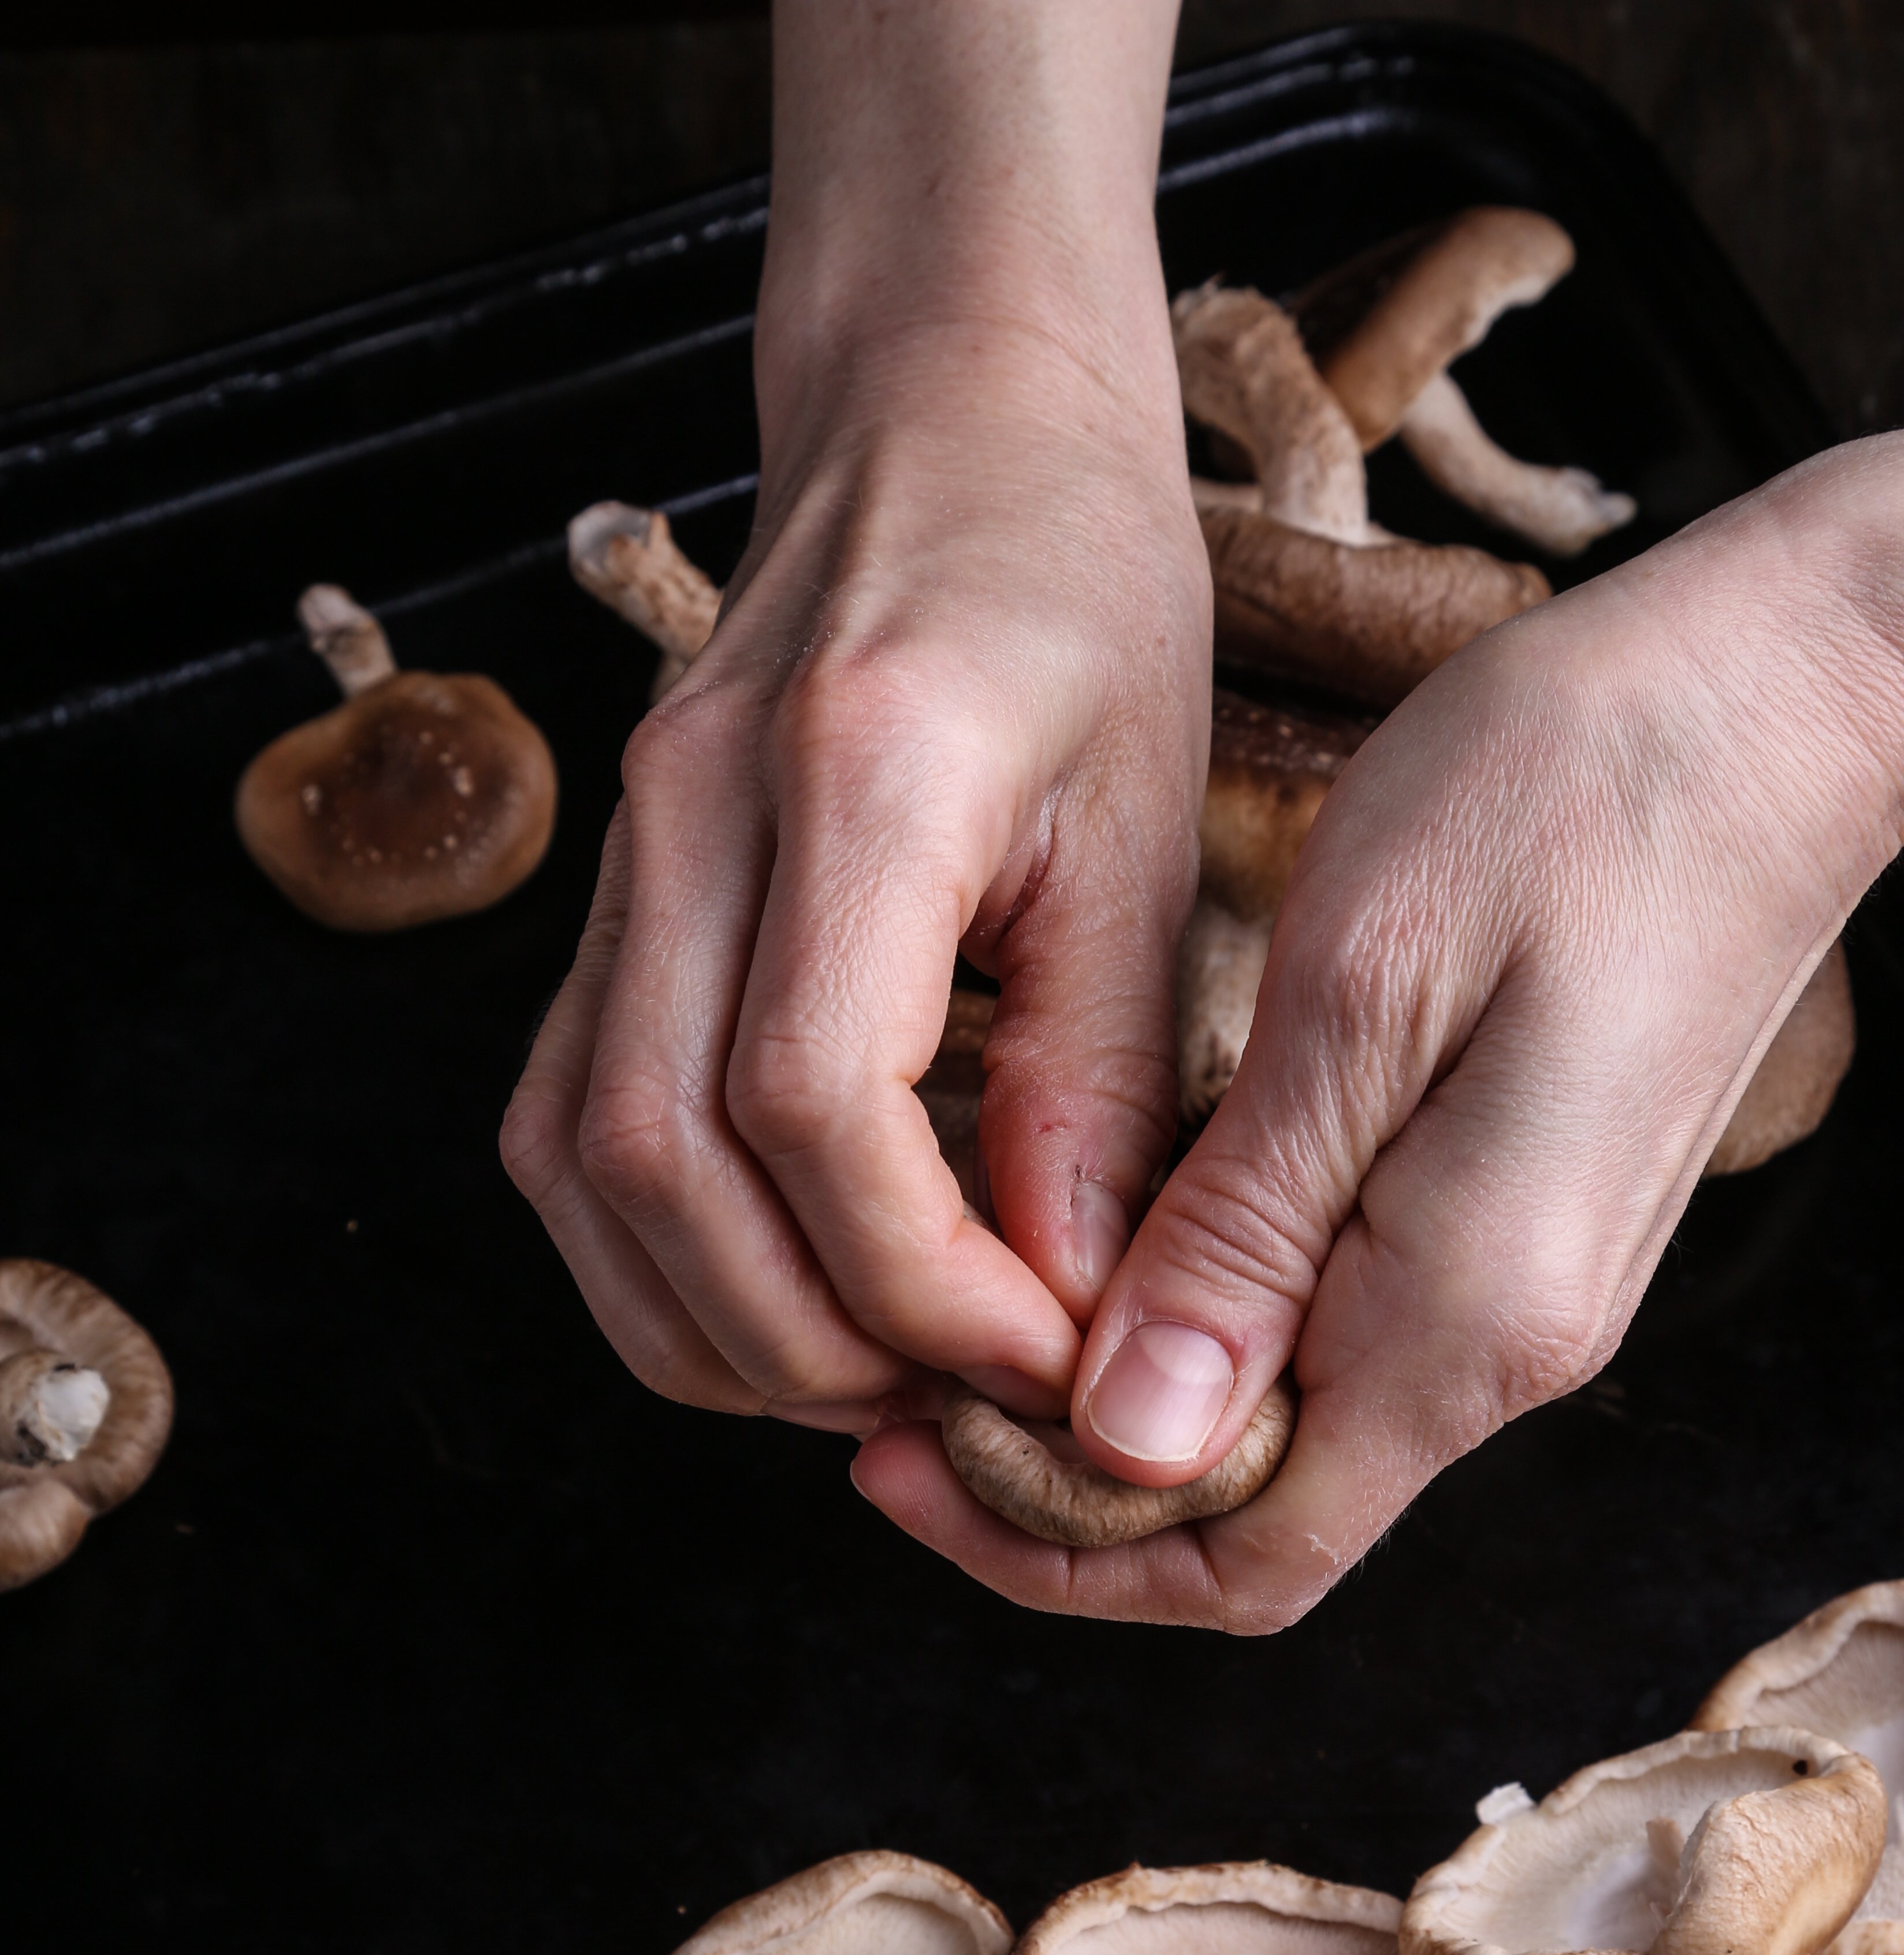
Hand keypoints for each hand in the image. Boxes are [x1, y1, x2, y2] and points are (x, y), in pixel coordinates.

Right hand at [501, 0, 1202, 1432]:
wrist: (946, 420)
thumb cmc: (1079, 597)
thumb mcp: (1149, 831)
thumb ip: (1104, 1082)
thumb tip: (1077, 1317)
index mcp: (852, 773)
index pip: (813, 1103)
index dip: (926, 1283)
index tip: (1045, 1355)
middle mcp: (688, 819)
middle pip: (666, 1169)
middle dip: (821, 1340)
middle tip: (968, 1399)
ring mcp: (617, 867)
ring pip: (586, 1177)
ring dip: (727, 1328)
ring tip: (886, 1375)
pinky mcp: (603, 915)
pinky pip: (569, 1137)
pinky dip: (669, 1263)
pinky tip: (798, 1297)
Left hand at [859, 303, 1903, 1624]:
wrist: (1803, 693)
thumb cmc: (1578, 789)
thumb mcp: (1364, 991)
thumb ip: (1247, 1236)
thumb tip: (1126, 1444)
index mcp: (1465, 1318)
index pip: (1242, 1555)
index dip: (1053, 1544)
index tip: (899, 1450)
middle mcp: (1508, 1352)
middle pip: (1257, 1523)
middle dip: (1063, 1495)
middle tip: (892, 1396)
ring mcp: (1527, 1295)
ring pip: (1290, 1442)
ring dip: (1124, 1417)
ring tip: (969, 1320)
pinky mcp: (1524, 1227)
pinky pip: (1338, 1347)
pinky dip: (1204, 1338)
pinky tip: (1107, 1250)